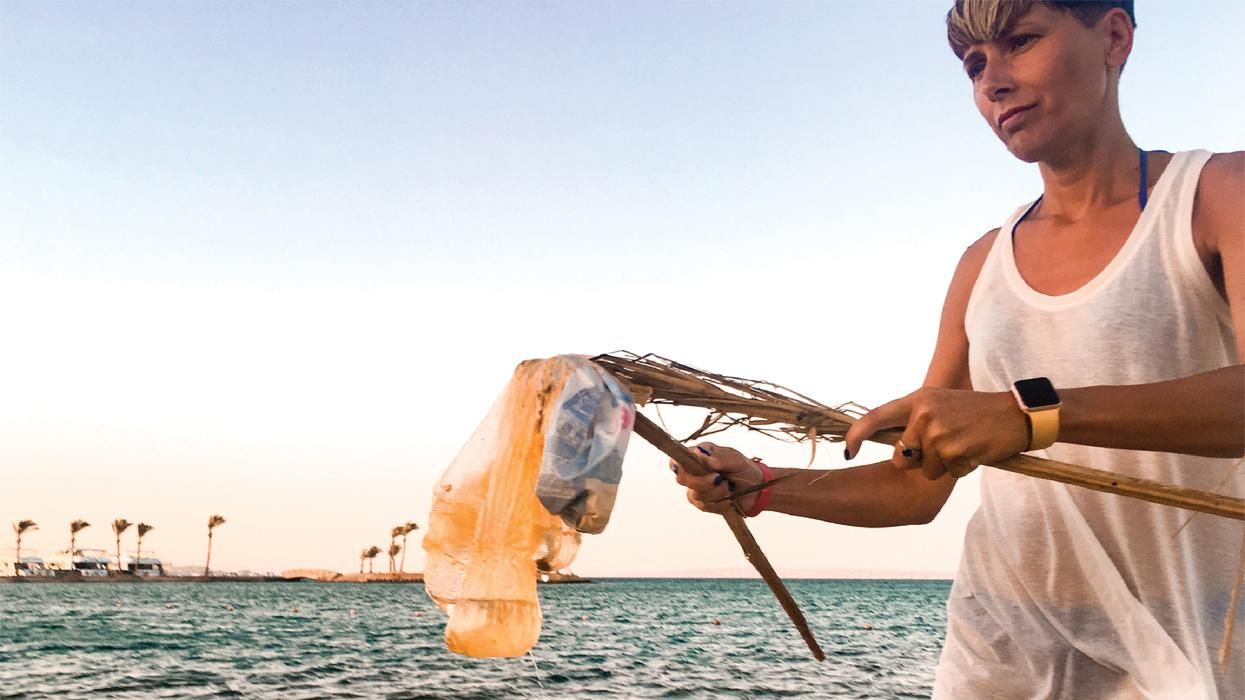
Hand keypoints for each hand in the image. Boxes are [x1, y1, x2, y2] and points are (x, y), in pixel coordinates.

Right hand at [670, 442, 763, 512]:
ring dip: (716, 492)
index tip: (695, 468)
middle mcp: (693, 471)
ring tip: (729, 487)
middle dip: (702, 481)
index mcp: (698, 455)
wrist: (756, 489)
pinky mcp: (702, 503)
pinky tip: (728, 497)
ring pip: (695, 493)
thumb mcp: (735, 459)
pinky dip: (719, 502)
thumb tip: (699, 454)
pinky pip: (704, 505)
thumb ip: (718, 457)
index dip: (679, 464)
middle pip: (682, 478)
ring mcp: (696, 488)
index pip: (677, 458)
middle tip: (719, 478)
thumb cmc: (744, 469)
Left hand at [843, 387, 1028, 479]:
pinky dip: (960, 468)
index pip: (876, 417)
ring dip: (942, 466)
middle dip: (918, 460)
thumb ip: (914, 418)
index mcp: (917, 399)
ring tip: (961, 444)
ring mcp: (938, 434)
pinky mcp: (955, 452)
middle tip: (944, 443)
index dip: (856, 434)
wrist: (1016, 414)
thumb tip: (892, 444)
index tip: (848, 450)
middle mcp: (923, 415)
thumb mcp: (940, 403)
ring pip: (924, 470)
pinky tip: (973, 451)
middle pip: (900, 457)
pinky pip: (947, 474)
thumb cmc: (975, 411)